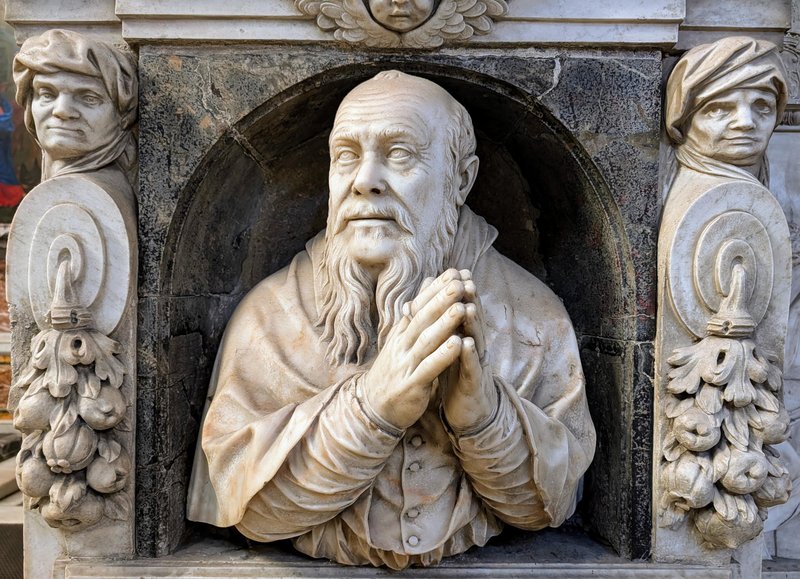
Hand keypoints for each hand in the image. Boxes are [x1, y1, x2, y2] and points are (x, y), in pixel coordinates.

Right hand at [362, 269, 467, 429]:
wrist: (374, 407)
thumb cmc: (394, 370)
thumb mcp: (401, 340)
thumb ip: (415, 314)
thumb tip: (426, 284)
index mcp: (401, 333)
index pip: (419, 306)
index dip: (436, 290)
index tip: (453, 273)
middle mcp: (402, 345)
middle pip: (422, 319)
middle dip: (441, 300)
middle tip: (458, 282)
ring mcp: (406, 364)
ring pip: (426, 340)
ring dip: (444, 324)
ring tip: (461, 307)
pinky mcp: (412, 385)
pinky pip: (429, 368)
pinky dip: (442, 356)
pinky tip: (457, 344)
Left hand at [442, 273, 496, 431]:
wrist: (468, 412)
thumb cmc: (456, 375)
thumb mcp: (449, 347)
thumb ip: (444, 325)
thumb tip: (436, 299)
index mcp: (464, 337)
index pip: (462, 311)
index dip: (459, 292)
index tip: (455, 270)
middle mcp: (474, 347)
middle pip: (472, 320)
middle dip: (470, 300)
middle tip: (466, 280)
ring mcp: (476, 364)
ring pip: (475, 340)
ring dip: (473, 323)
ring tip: (469, 307)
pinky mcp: (473, 383)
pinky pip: (471, 368)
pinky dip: (469, 355)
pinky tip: (467, 344)